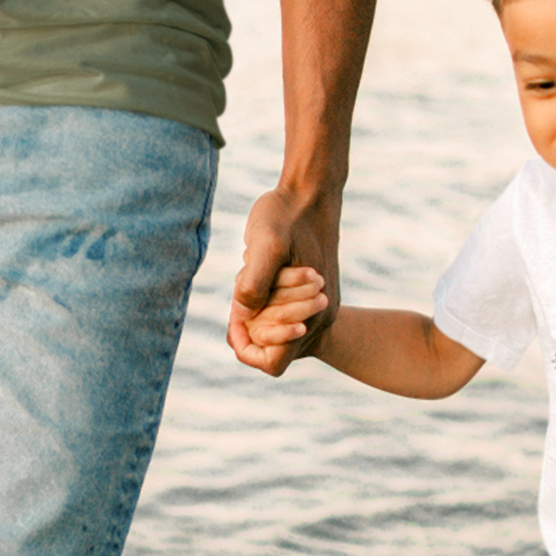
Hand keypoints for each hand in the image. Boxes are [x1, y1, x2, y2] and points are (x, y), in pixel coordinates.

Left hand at [227, 185, 339, 375]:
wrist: (313, 192)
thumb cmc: (286, 215)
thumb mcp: (265, 243)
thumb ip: (255, 282)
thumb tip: (246, 313)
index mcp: (311, 315)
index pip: (271, 363)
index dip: (247, 348)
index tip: (236, 317)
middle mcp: (319, 319)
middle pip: (271, 347)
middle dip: (251, 323)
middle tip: (244, 286)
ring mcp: (319, 308)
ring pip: (276, 329)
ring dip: (258, 310)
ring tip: (255, 273)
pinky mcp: (314, 296)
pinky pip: (283, 313)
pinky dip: (267, 298)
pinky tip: (264, 268)